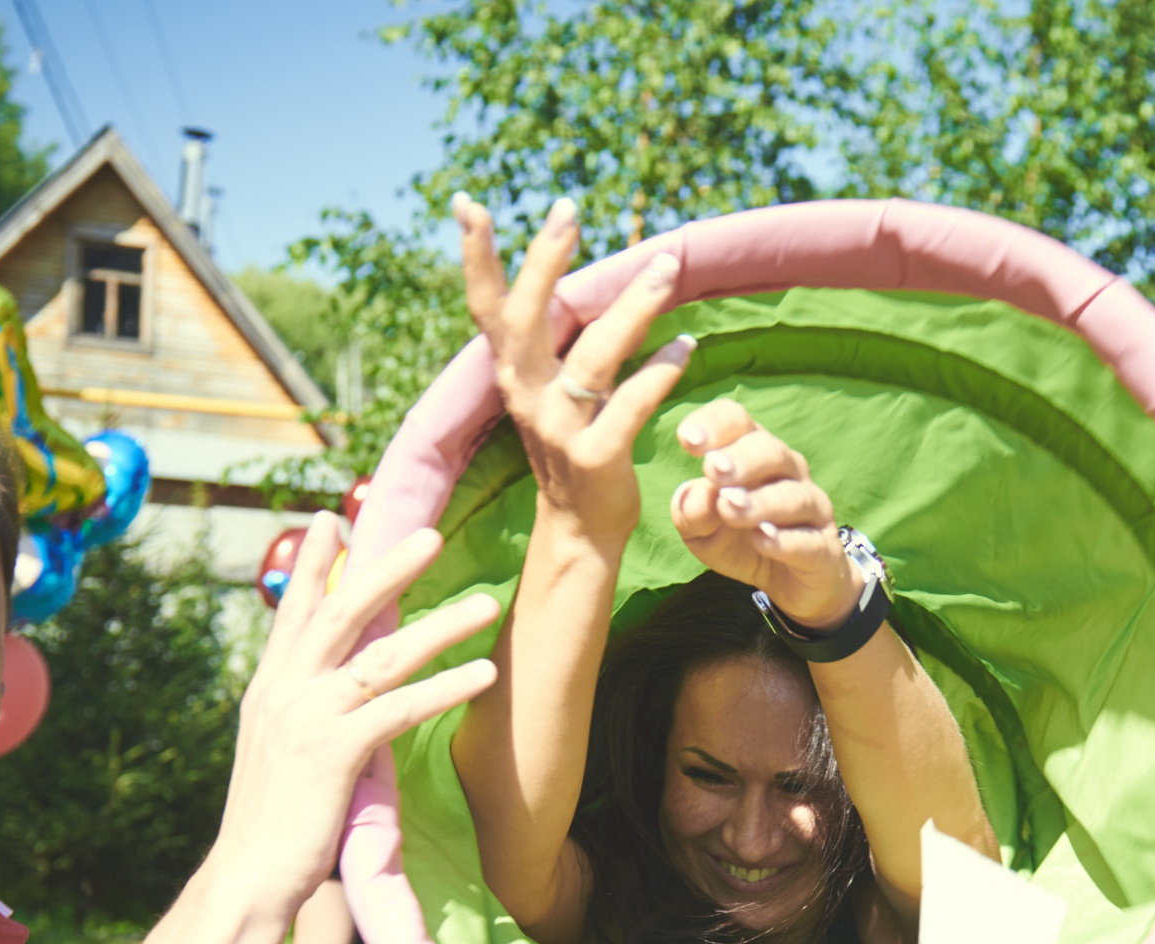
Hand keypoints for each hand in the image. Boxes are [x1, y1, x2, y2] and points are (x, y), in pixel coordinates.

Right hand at [209, 513, 500, 916]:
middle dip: (388, 569)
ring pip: (381, 654)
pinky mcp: (333, 752)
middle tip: (431, 535)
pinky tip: (482, 675)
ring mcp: (307, 718)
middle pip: (342, 612)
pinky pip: (398, 709)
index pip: (294, 612)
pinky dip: (443, 688)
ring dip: (440, 626)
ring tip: (487, 605)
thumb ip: (302, 715)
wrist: (246, 878)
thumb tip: (331, 696)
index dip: (314, 565)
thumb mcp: (279, 754)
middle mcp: (284, 692)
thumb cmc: (272, 825)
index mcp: (270, 689)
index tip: (331, 519)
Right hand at [453, 194, 695, 546]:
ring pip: (594, 357)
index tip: (467, 202)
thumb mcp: (550, 391)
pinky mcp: (596, 457)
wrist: (579, 532)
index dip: (475, 256)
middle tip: (567, 209)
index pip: (487, 307)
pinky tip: (687, 346)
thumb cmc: (572, 449)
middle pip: (526, 320)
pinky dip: (661, 372)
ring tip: (666, 267)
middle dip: (543, 262)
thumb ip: (552, 342)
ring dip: (633, 308)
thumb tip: (560, 276)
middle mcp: (527, 396)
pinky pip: (632, 406)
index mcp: (513, 375)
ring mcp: (560, 428)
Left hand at [668, 400, 861, 629]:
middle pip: (770, 451)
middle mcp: (787, 473)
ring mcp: (811, 510)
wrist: (789, 583)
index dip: (714, 425)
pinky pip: (808, 542)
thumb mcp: (701, 532)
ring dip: (760, 501)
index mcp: (753, 455)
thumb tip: (692, 494)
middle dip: (741, 459)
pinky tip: (761, 539)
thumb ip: (690, 512)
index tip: (687, 440)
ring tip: (730, 506)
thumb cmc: (740, 542)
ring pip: (792, 496)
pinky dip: (785, 540)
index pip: (737, 422)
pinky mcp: (824, 551)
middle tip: (713, 469)